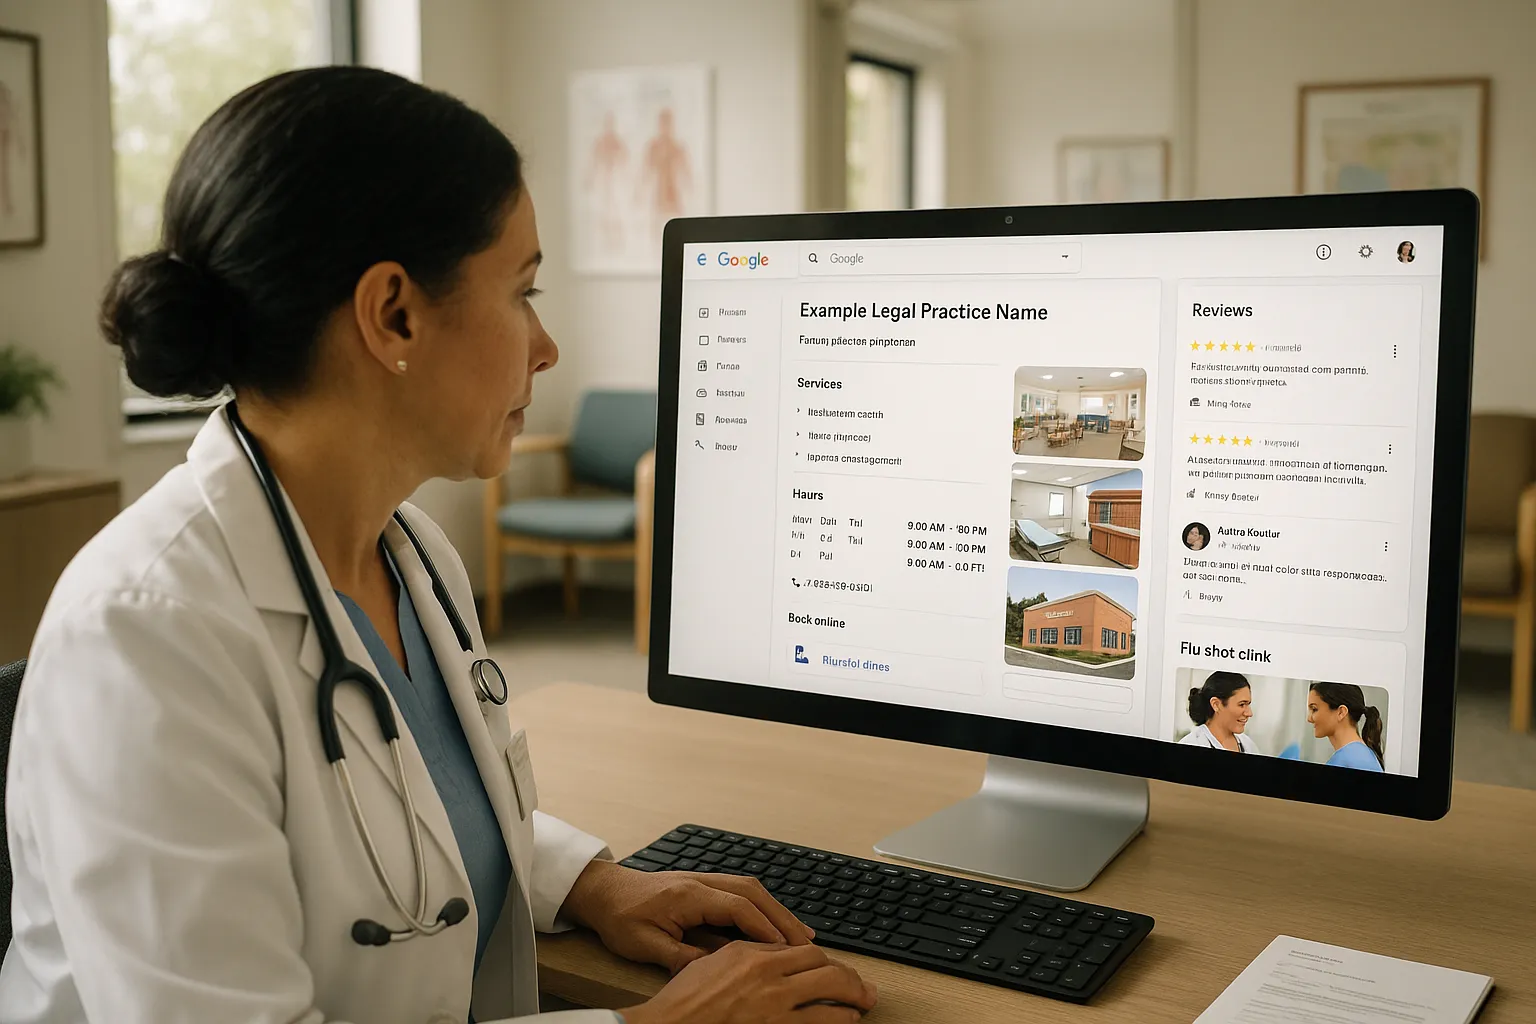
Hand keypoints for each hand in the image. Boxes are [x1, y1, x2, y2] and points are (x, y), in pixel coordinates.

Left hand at [561, 861, 815, 973]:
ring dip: (777, 910)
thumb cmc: (621, 917)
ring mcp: (705, 879)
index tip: (784, 949)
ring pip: (752, 890)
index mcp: (689, 895)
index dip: (763, 928)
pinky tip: (774, 923)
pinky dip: (763, 906)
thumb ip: (680, 957)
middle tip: (808, 942)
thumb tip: (714, 970)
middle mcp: (702, 881)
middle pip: (753, 894)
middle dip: (783, 917)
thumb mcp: (644, 945)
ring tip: (802, 935)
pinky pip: (742, 892)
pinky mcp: (704, 884)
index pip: (737, 908)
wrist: (605, 890)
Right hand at [620, 940, 877, 1023]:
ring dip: (852, 996)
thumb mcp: (709, 965)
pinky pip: (819, 1021)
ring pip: (829, 991)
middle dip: (847, 975)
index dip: (822, 959)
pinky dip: (839, 1019)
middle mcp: (766, 974)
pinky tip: (846, 1020)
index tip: (831, 967)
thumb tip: (768, 956)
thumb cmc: (682, 1003)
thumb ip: (742, 956)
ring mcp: (773, 1004)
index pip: (799, 949)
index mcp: (749, 954)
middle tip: (862, 985)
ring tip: (863, 1001)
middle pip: (822, 965)